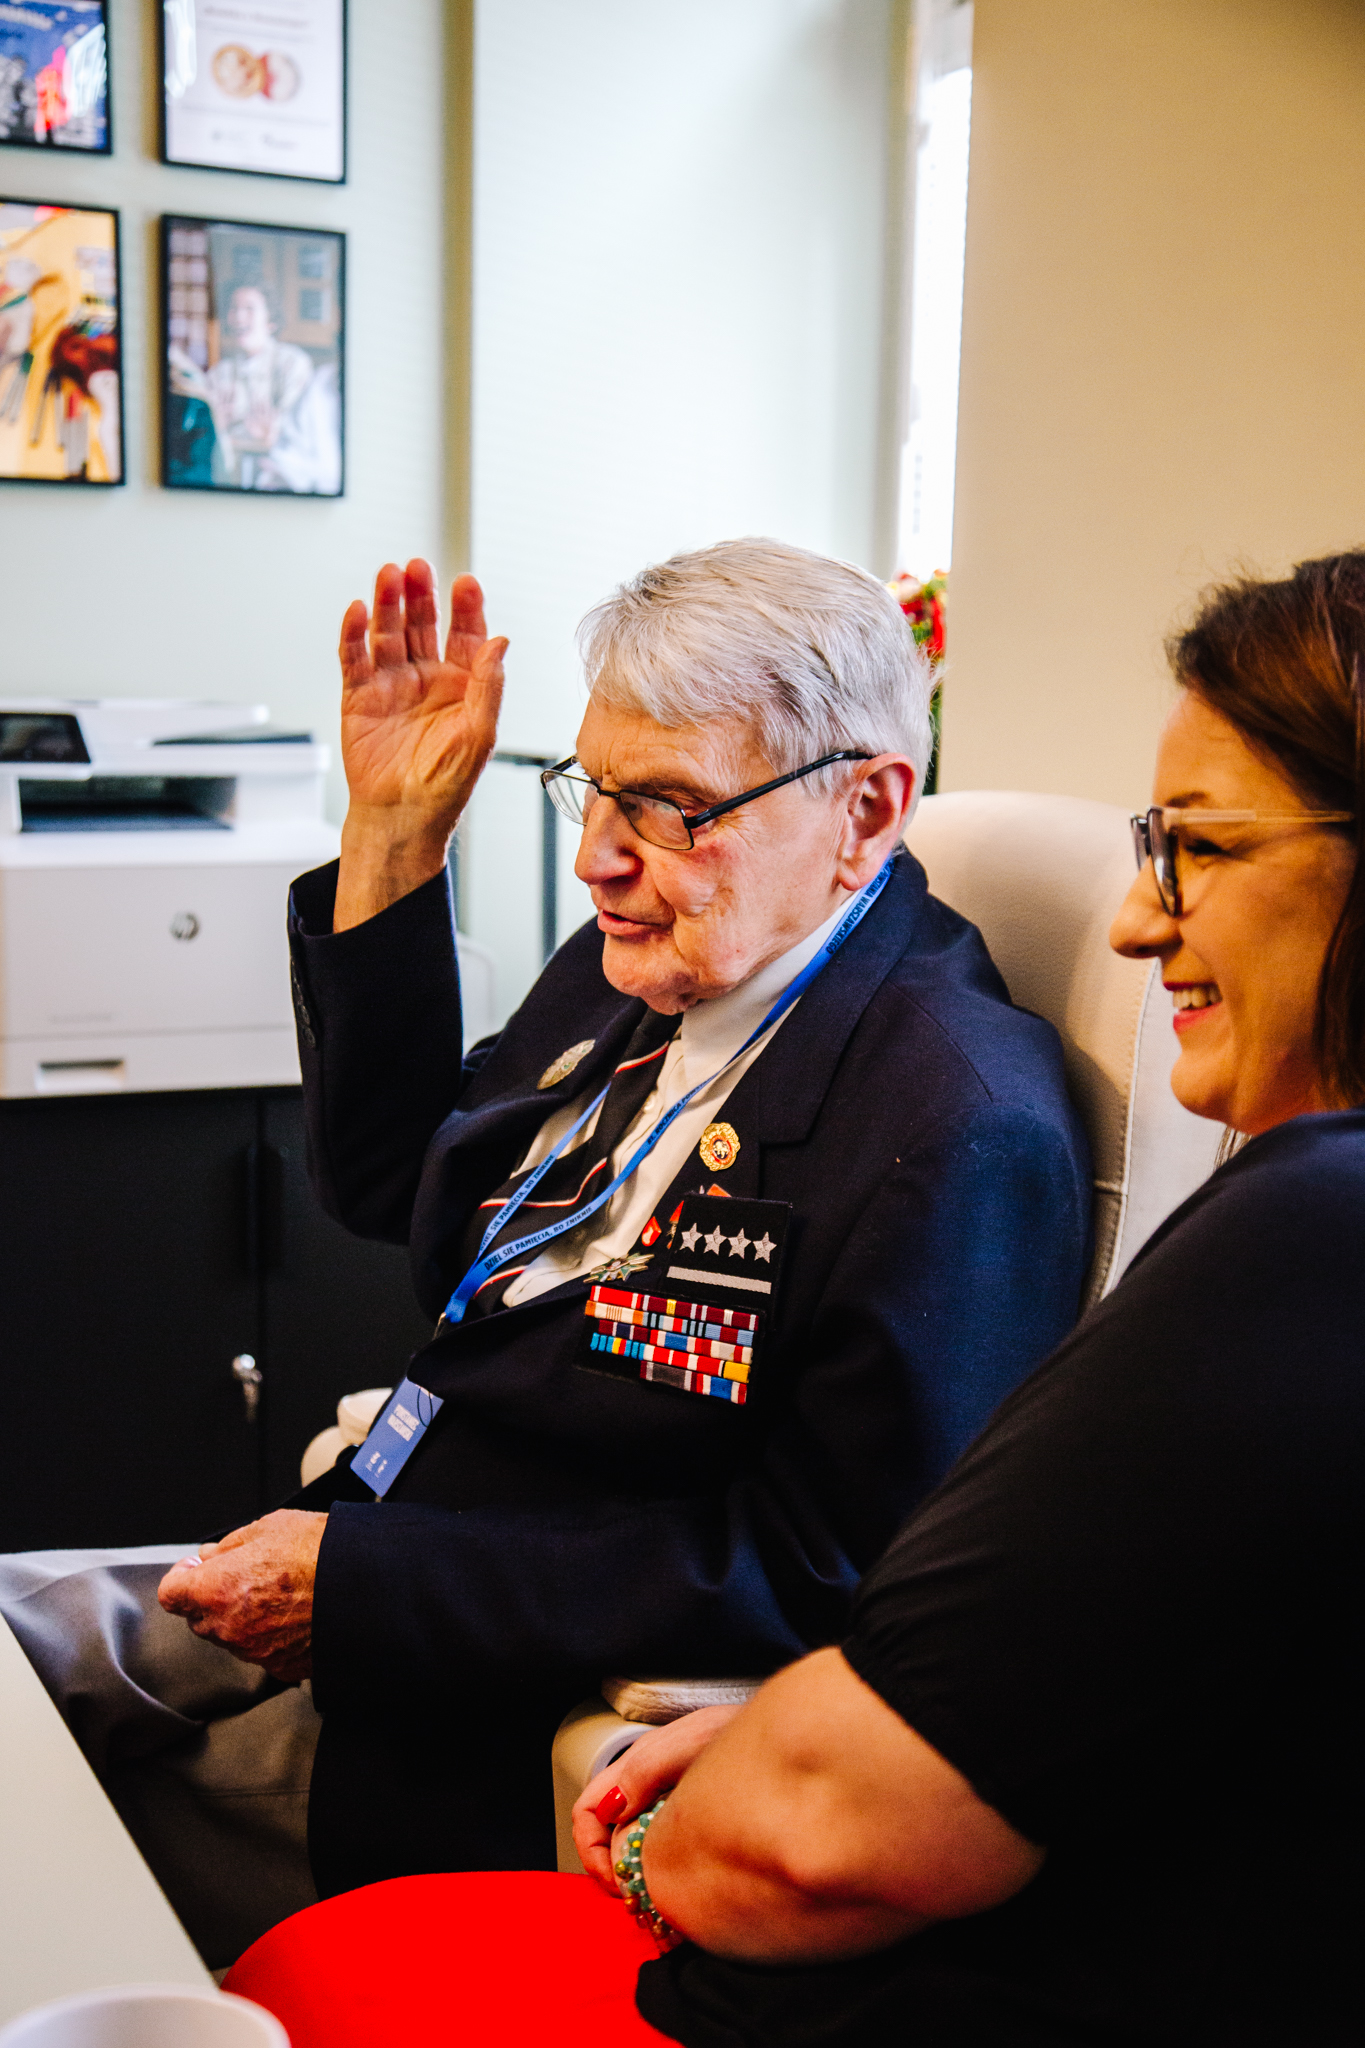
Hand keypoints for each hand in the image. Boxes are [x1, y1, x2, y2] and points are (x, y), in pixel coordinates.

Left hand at [156, 1509, 326, 1683]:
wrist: (365, 1588)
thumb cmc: (321, 1552)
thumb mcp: (269, 1527)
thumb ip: (228, 1545)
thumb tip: (210, 1555)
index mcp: (216, 1589)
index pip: (171, 1593)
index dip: (183, 1576)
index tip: (197, 1567)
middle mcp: (228, 1627)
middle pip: (200, 1617)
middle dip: (214, 1596)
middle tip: (245, 1574)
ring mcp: (254, 1652)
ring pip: (231, 1635)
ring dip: (242, 1617)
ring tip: (278, 1592)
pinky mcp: (280, 1667)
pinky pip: (261, 1650)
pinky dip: (270, 1635)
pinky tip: (295, 1614)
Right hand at [333, 561, 506, 928]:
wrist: (402, 818)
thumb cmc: (445, 786)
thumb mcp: (479, 735)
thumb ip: (490, 686)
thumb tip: (501, 641)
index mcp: (463, 687)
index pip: (467, 636)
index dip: (466, 608)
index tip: (466, 583)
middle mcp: (427, 680)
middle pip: (424, 625)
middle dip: (422, 595)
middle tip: (419, 566)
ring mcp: (392, 686)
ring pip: (389, 633)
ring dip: (389, 604)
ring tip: (389, 575)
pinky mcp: (359, 698)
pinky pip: (355, 659)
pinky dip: (354, 634)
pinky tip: (359, 611)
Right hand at [572, 1705, 741, 1892]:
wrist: (783, 1736)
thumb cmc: (740, 1731)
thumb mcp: (692, 1742)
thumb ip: (647, 1769)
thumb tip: (610, 1810)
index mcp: (636, 1766)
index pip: (588, 1811)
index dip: (591, 1850)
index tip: (615, 1879)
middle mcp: (646, 1788)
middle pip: (608, 1839)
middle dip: (616, 1874)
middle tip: (640, 1899)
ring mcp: (668, 1806)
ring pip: (634, 1850)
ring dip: (640, 1879)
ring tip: (660, 1900)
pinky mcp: (691, 1822)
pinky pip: (663, 1855)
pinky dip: (665, 1877)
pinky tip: (683, 1888)